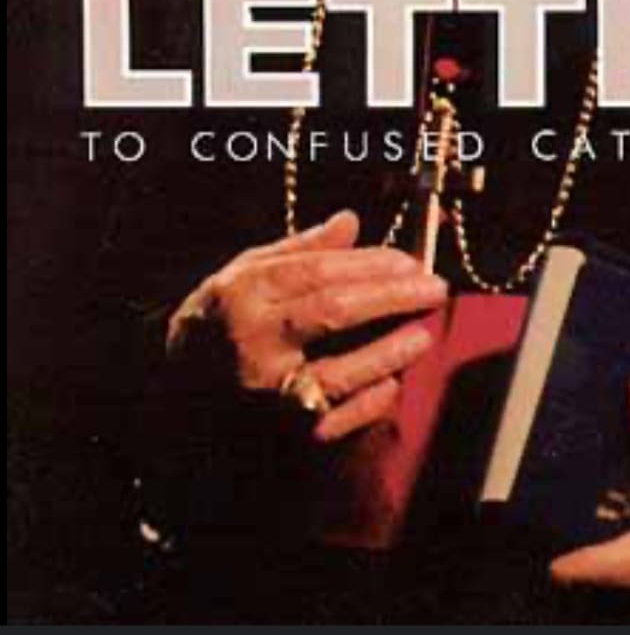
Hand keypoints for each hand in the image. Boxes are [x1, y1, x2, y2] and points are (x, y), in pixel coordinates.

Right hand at [167, 209, 445, 441]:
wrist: (173, 391)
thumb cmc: (219, 322)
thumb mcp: (245, 273)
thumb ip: (299, 248)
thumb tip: (350, 221)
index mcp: (246, 293)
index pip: (320, 272)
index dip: (371, 264)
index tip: (409, 261)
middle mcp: (254, 340)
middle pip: (334, 311)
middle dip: (391, 296)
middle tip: (434, 287)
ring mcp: (266, 390)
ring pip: (339, 370)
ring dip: (389, 350)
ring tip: (423, 331)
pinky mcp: (278, 431)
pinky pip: (335, 418)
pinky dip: (367, 400)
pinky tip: (393, 381)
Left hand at [550, 375, 629, 624]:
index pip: (578, 567)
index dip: (552, 544)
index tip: (531, 510)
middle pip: (585, 570)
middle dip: (573, 531)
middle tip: (562, 486)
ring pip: (604, 579)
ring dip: (595, 544)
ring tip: (590, 499)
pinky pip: (623, 584)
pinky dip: (617, 558)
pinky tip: (622, 521)